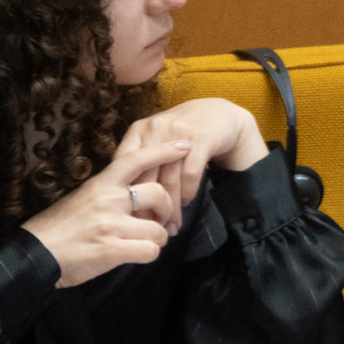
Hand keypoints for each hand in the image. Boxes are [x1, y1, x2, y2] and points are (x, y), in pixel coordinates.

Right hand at [24, 142, 179, 287]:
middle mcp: (108, 200)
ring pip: (158, 228)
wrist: (35, 255)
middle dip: (168, 209)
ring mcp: (111, 225)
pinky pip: (150, 251)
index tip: (184, 145)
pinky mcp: (112, 249)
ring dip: (157, 238)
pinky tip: (137, 255)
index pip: (136, 159)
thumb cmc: (58, 228)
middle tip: (163, 221)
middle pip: (158, 193)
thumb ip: (109, 194)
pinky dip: (149, 254)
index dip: (163, 151)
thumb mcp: (82, 199)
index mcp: (100, 184)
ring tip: (145, 242)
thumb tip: (137, 196)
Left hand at [114, 99, 265, 229]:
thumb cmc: (182, 135)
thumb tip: (127, 203)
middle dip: (149, 208)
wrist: (218, 114)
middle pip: (147, 177)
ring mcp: (179, 132)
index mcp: (139, 131)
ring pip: (170, 179)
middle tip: (152, 229)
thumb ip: (141, 163)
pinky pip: (191, 174)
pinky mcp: (201, 139)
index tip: (131, 219)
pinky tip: (187, 202)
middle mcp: (155, 129)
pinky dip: (189, 192)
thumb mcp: (157, 142)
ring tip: (172, 225)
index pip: (125, 167)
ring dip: (171, 207)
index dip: (128, 196)